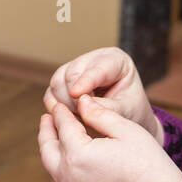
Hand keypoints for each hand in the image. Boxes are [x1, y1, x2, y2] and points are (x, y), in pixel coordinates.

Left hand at [38, 94, 181, 181]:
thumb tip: (82, 102)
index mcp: (78, 153)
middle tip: (48, 116)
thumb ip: (100, 114)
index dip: (60, 112)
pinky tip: (65, 157)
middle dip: (47, 129)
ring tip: (54, 135)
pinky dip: (56, 164)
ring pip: (50, 165)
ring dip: (49, 148)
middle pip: (47, 146)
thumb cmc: (148, 167)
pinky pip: (58, 180)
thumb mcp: (127, 131)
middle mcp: (67, 174)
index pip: (63, 125)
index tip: (59, 103)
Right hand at [43, 46, 163, 145]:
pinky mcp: (61, 83)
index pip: (98, 68)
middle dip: (74, 100)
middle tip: (85, 120)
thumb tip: (83, 104)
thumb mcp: (127, 110)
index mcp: (115, 60)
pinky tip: (70, 118)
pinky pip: (50, 95)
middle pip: (71, 74)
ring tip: (81, 120)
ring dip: (64, 106)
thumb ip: (108, 107)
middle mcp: (92, 60)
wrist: (124, 118)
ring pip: (57, 83)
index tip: (76, 94)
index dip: (85, 81)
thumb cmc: (130, 111)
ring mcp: (73, 70)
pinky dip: (56, 109)